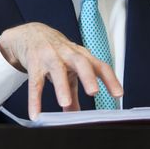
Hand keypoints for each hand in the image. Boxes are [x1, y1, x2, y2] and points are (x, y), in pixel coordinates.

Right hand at [0, 22, 122, 118]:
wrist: (31, 34)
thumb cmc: (55, 51)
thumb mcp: (67, 68)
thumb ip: (73, 91)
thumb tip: (76, 115)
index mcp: (80, 55)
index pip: (99, 65)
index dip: (110, 79)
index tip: (118, 94)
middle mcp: (67, 54)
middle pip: (80, 62)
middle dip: (87, 76)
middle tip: (93, 92)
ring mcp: (49, 56)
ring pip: (57, 69)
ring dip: (61, 86)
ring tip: (65, 102)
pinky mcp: (33, 63)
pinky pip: (35, 82)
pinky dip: (35, 99)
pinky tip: (36, 112)